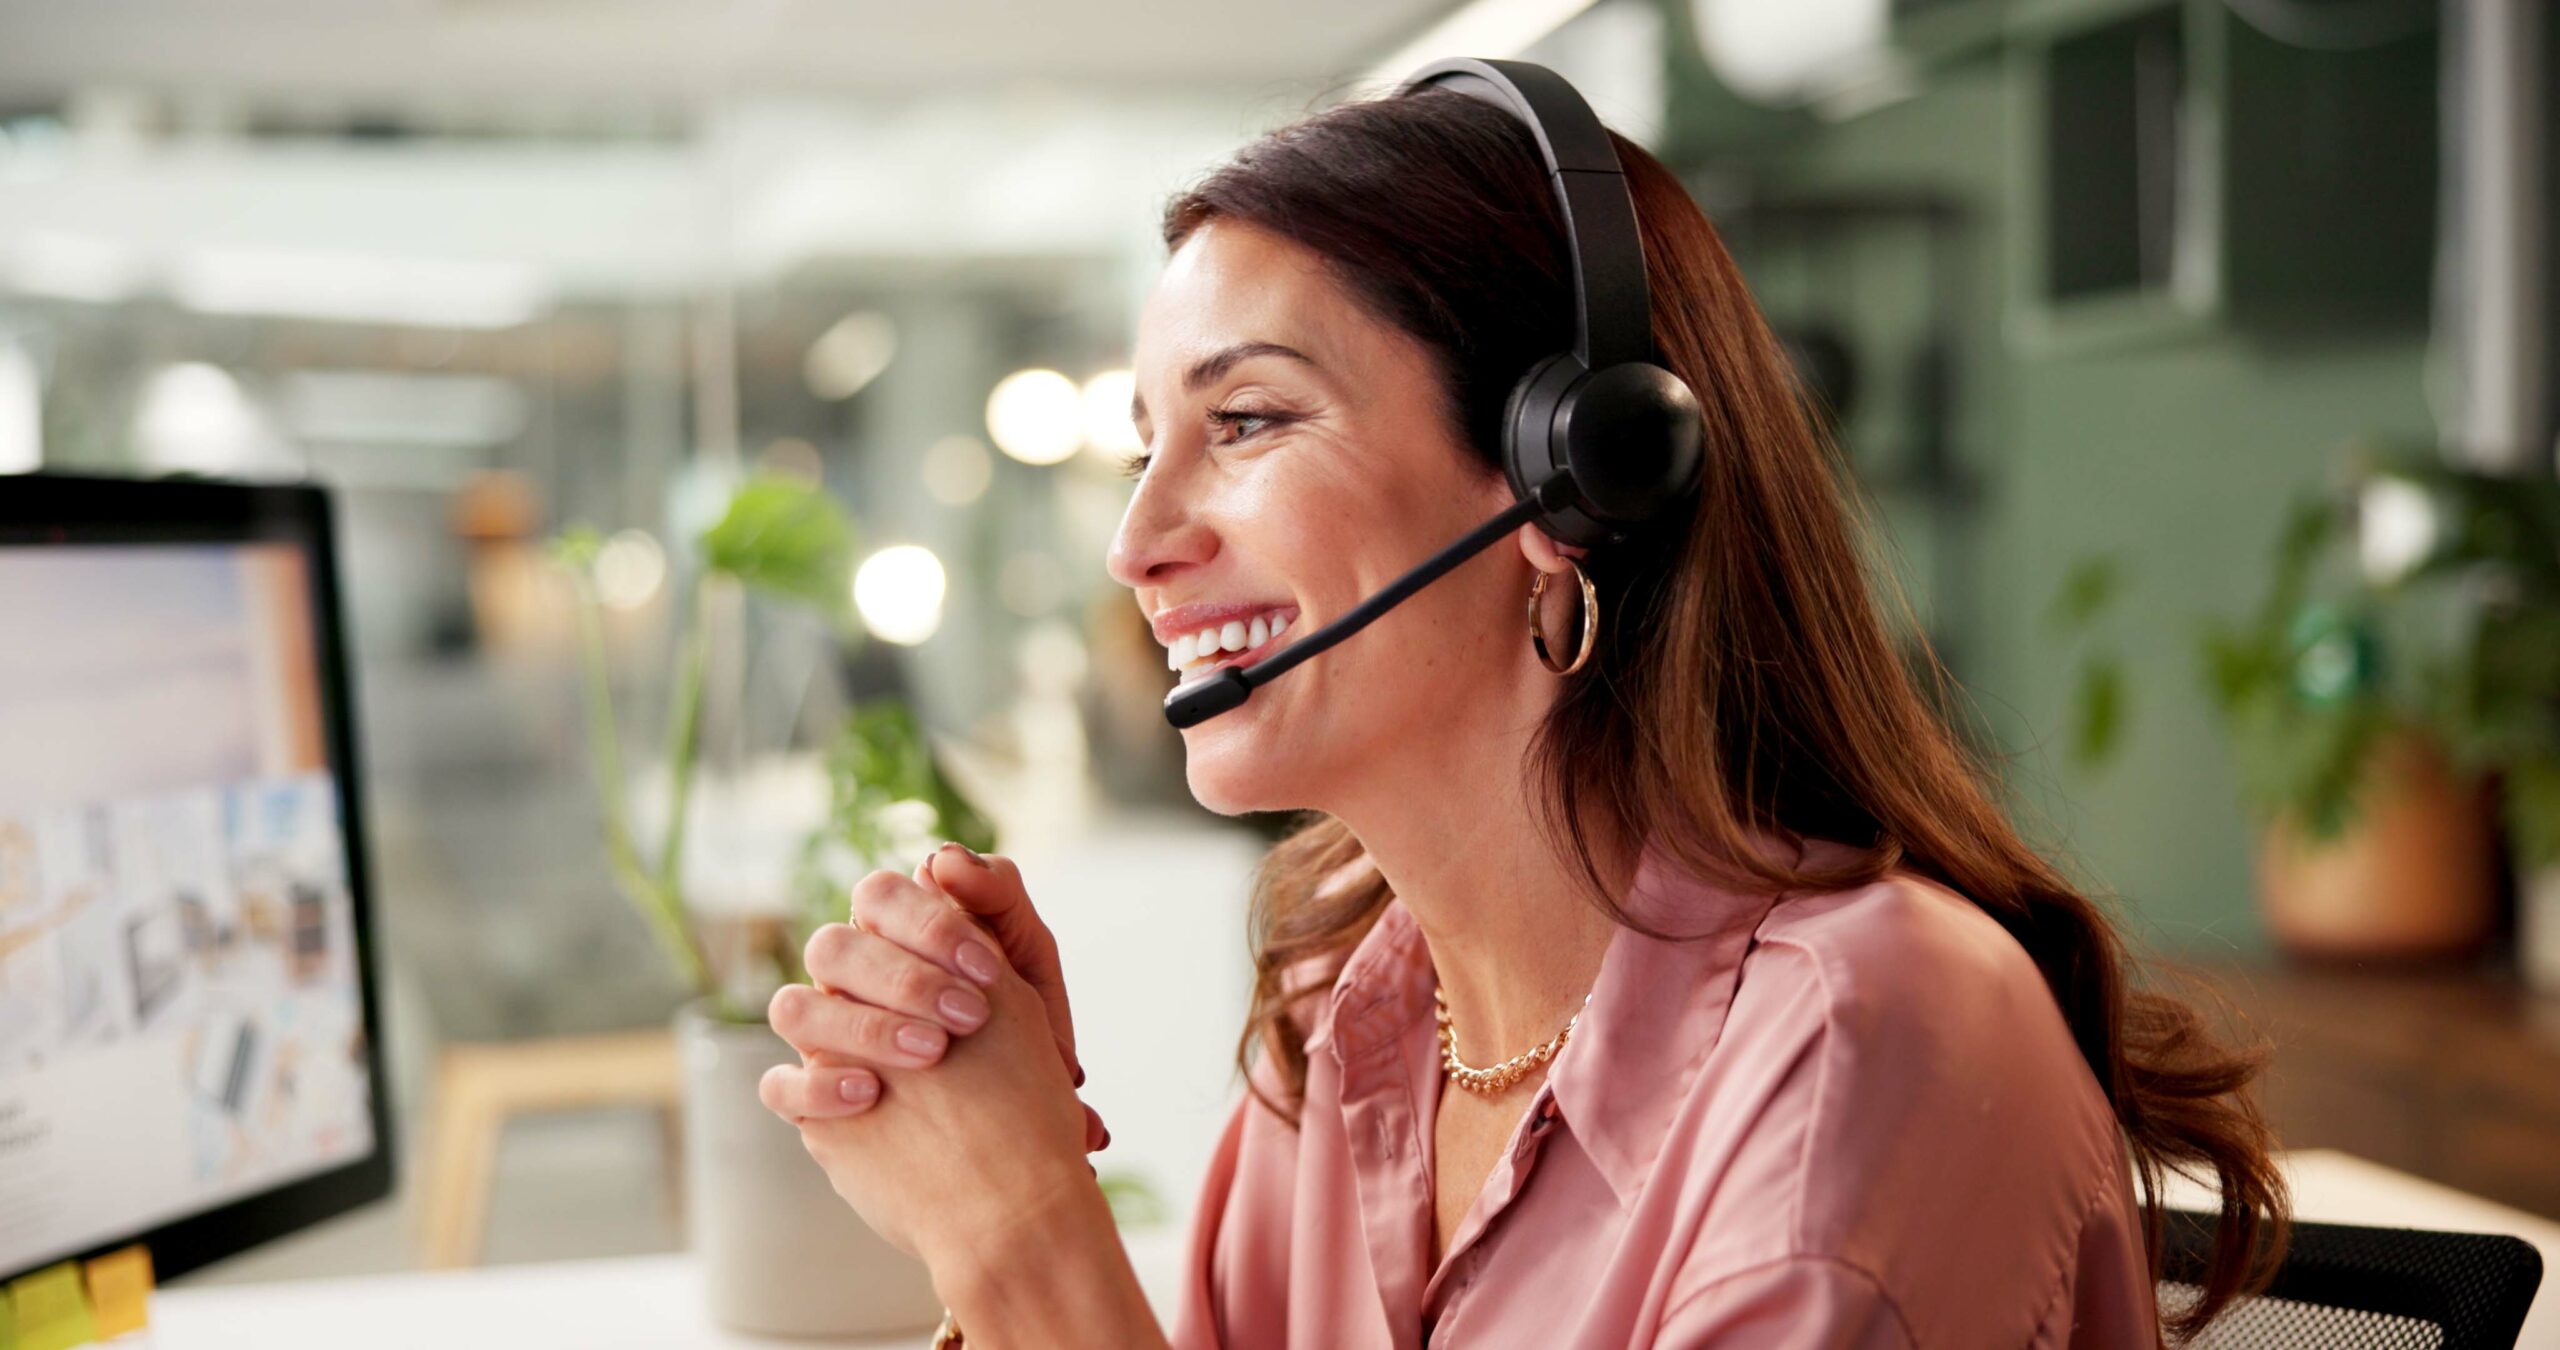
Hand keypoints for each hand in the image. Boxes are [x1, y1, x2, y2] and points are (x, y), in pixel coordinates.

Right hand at [760, 871, 1093, 1266]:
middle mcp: (850, 987)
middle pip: (832, 948)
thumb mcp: (1031, 971)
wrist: (1025, 1163)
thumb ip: (998, 898)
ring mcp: (827, 1047)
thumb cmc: (1027, 1051)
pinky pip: (779, 1088)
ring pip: (793, 1009)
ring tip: (930, 1054)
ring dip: (861, 1025)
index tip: (987, 972)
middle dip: (903, 977)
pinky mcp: (816, 1109)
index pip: (878, 896)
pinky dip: (817, 1086)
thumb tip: (941, 860)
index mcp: (895, 942)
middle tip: (967, 1018)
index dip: (928, 924)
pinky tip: (873, 1095)